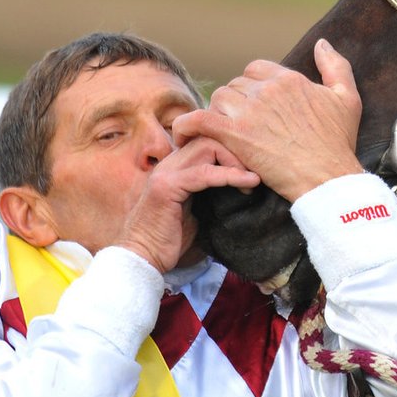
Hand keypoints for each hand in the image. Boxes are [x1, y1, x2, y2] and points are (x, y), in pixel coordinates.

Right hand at [118, 135, 259, 271]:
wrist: (143, 259)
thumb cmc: (170, 240)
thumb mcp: (196, 210)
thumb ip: (210, 192)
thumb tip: (243, 187)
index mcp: (175, 166)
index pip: (206, 139)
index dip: (230, 149)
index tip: (250, 169)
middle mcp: (169, 163)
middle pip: (209, 137)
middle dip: (236, 152)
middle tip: (253, 175)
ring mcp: (166, 172)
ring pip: (208, 147)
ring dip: (235, 161)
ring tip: (252, 181)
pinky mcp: (167, 186)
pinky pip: (204, 172)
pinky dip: (230, 175)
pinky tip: (247, 184)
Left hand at [173, 38, 362, 201]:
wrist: (328, 178)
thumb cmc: (338, 143)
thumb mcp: (348, 98)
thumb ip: (335, 65)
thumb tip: (321, 42)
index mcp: (289, 78)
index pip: (256, 69)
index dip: (253, 86)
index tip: (256, 106)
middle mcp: (267, 90)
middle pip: (236, 84)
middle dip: (236, 103)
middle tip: (241, 125)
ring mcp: (249, 111)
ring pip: (218, 99)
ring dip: (219, 114)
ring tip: (223, 133)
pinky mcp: (235, 135)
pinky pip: (199, 120)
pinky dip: (187, 125)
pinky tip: (184, 133)